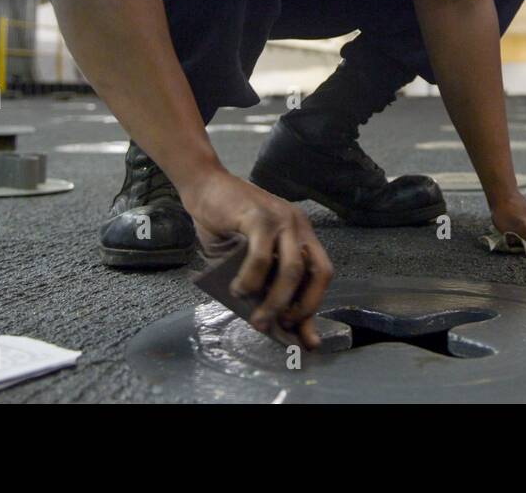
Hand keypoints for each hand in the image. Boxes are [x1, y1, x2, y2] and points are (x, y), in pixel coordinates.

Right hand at [183, 171, 333, 349]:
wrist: (204, 186)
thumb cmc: (226, 224)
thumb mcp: (248, 257)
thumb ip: (262, 280)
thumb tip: (269, 319)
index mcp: (301, 235)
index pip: (321, 274)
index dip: (315, 306)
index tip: (309, 339)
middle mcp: (298, 226)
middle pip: (318, 273)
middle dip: (302, 307)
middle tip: (280, 327)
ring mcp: (281, 219)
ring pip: (292, 270)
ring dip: (276, 301)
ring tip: (258, 320)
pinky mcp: (259, 217)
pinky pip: (262, 257)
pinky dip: (251, 280)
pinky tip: (238, 291)